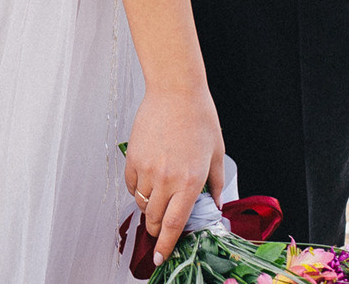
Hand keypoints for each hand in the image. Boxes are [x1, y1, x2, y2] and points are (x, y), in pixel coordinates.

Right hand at [125, 84, 225, 268]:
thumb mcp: (216, 153)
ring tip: (156, 201)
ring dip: (147, 209)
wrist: (175, 91)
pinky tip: (147, 182)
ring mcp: (148, 169)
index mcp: (190, 182)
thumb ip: (215, 183)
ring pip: (141, 203)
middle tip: (159, 231)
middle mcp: (167, 180)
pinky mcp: (134, 158)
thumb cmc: (199, 117)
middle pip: (154, 219)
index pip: (173, 225)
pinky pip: (131, 185)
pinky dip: (137, 190)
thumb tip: (216, 204)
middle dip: (155, 230)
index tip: (161, 257)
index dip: (166, 245)